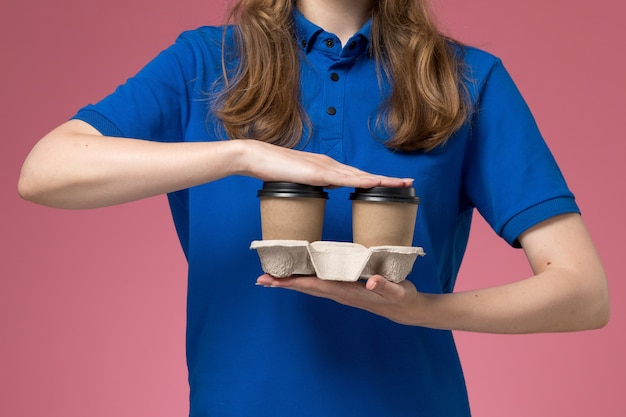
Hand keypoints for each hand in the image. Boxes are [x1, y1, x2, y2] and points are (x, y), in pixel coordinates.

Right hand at [237, 140, 412, 188]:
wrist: (256, 157)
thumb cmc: (273, 170)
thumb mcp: (299, 180)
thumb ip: (314, 183)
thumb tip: (326, 188)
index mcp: (327, 167)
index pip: (357, 175)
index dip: (376, 180)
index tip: (394, 184)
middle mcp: (331, 164)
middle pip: (365, 173)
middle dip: (388, 179)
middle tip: (409, 182)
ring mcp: (326, 167)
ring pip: (360, 175)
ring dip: (383, 180)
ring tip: (402, 183)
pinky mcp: (318, 172)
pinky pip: (345, 178)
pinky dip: (363, 180)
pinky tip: (376, 183)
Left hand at [256, 273, 422, 324]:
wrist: (406, 309)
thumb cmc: (401, 298)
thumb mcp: (397, 291)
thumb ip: (385, 286)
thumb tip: (370, 281)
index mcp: (346, 291)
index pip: (314, 286)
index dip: (292, 282)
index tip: (272, 281)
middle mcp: (339, 293)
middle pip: (306, 288)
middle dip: (283, 283)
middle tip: (260, 279)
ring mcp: (341, 292)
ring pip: (310, 286)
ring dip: (291, 282)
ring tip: (272, 277)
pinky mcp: (344, 288)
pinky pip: (319, 283)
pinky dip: (305, 279)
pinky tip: (298, 274)